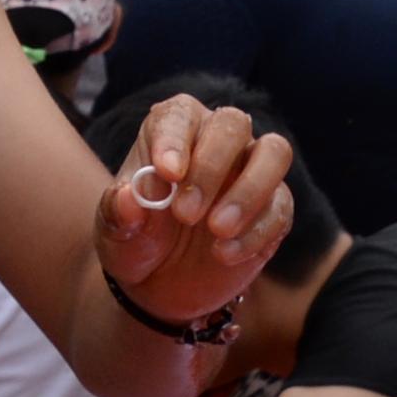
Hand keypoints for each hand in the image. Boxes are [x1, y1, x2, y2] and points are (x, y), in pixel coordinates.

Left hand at [98, 92, 296, 325]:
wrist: (161, 281)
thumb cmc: (136, 238)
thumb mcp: (116, 231)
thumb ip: (118, 212)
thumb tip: (127, 197)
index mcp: (171, 129)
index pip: (179, 115)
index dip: (175, 139)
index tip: (167, 173)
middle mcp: (216, 139)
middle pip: (232, 123)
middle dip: (211, 167)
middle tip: (186, 214)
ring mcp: (250, 170)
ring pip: (273, 152)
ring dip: (248, 190)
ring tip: (216, 230)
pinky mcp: (275, 206)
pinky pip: (280, 205)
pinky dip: (256, 231)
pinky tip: (224, 254)